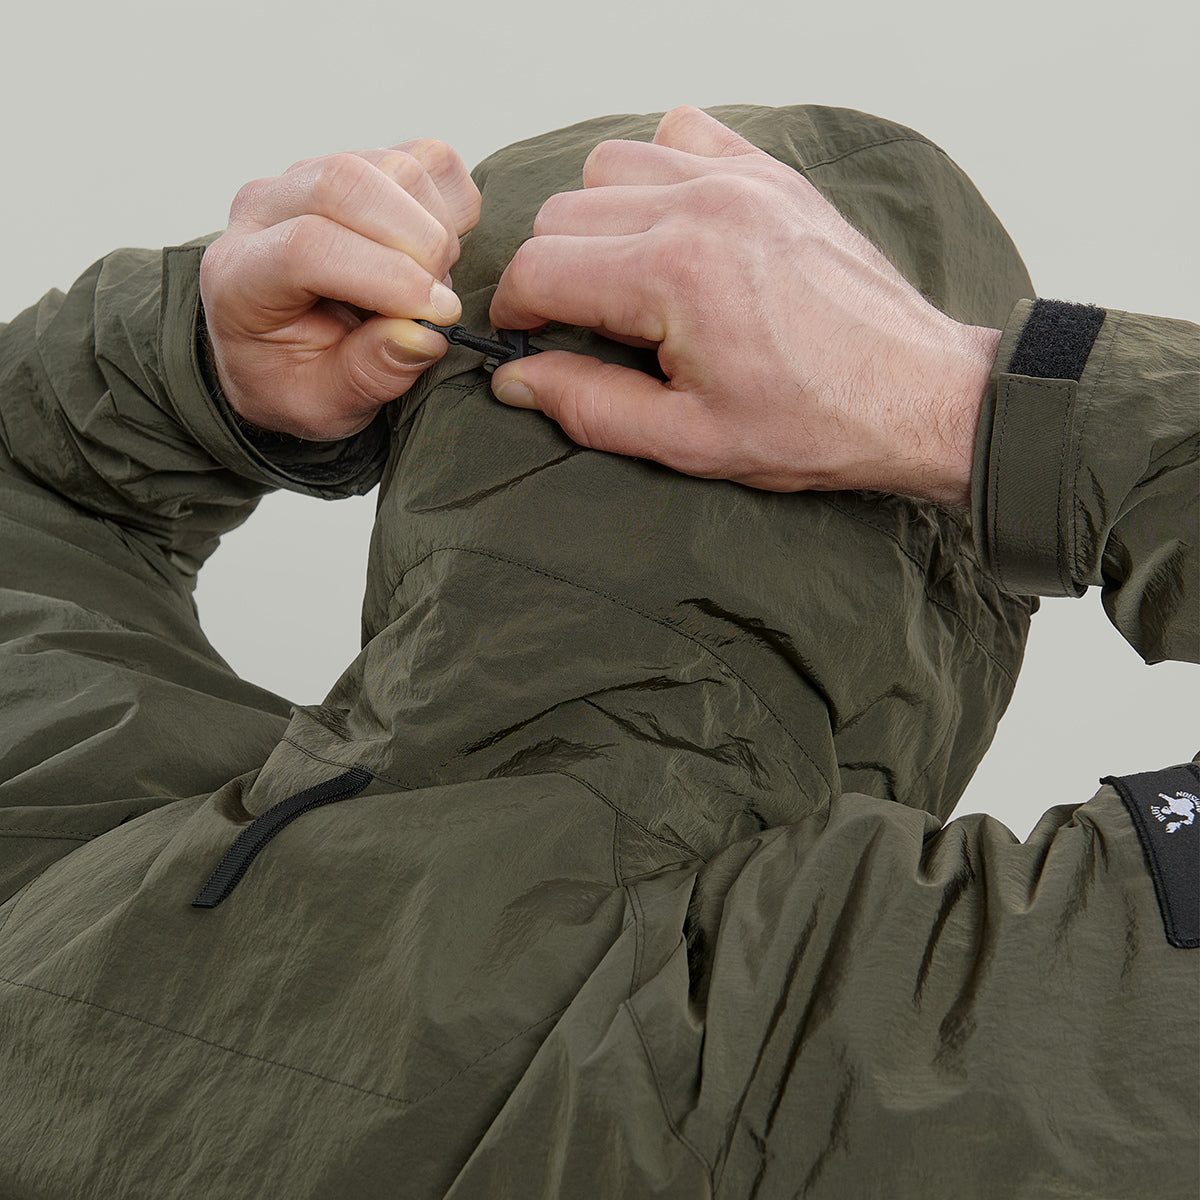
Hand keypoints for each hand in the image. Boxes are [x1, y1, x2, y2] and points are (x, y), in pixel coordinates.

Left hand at [200, 139, 480, 439]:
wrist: (283, 348)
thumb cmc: (295, 377)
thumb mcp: (324, 405)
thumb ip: (370, 374)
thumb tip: (425, 333)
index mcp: (241, 275)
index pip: (309, 246)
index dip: (387, 277)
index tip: (437, 316)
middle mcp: (266, 208)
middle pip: (347, 183)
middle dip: (419, 243)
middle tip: (439, 303)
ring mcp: (312, 175)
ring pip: (395, 167)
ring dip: (437, 229)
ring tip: (431, 286)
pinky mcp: (360, 163)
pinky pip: (425, 159)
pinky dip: (451, 205)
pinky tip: (436, 253)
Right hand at [489, 107, 1000, 505]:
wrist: (915, 394)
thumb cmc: (817, 423)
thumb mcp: (689, 440)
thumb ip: (589, 405)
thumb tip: (517, 377)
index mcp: (673, 275)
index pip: (540, 267)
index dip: (516, 310)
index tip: (527, 339)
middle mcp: (700, 208)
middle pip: (564, 214)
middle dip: (552, 273)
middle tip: (580, 326)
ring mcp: (739, 180)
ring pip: (609, 167)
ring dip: (596, 221)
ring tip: (625, 280)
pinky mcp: (770, 173)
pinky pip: (679, 134)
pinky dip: (657, 171)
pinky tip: (671, 225)